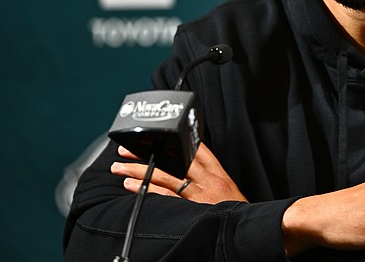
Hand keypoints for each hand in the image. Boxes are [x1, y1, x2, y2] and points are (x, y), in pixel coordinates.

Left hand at [110, 143, 247, 203]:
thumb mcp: (228, 191)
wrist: (245, 229)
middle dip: (149, 152)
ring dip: (139, 170)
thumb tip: (191, 173)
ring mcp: (198, 193)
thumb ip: (211, 179)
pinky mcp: (191, 207)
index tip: (156, 135)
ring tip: (119, 168)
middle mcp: (207, 179)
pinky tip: (131, 185)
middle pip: (174, 159)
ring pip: (164, 174)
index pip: (196, 149)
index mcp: (217, 173)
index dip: (175, 140)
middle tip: (126, 149)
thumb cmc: (236, 212)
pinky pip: (165, 195)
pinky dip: (146, 188)